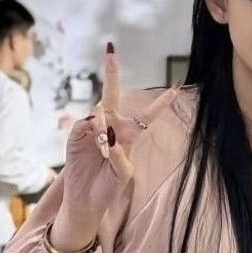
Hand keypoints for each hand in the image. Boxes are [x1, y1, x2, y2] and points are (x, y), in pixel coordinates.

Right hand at [52, 45, 177, 248]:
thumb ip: (121, 154)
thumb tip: (109, 132)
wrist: (87, 201)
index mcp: (128, 136)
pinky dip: (93, 130)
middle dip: (111, 74)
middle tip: (110, 51)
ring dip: (104, 125)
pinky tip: (98, 139)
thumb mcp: (123, 175)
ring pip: (99, 111)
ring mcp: (92, 130)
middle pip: (112, 96)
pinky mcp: (76, 137)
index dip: (160, 104)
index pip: (146, 117)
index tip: (175, 88)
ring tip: (106, 146)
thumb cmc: (108, 188)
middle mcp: (111, 127)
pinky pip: (84, 124)